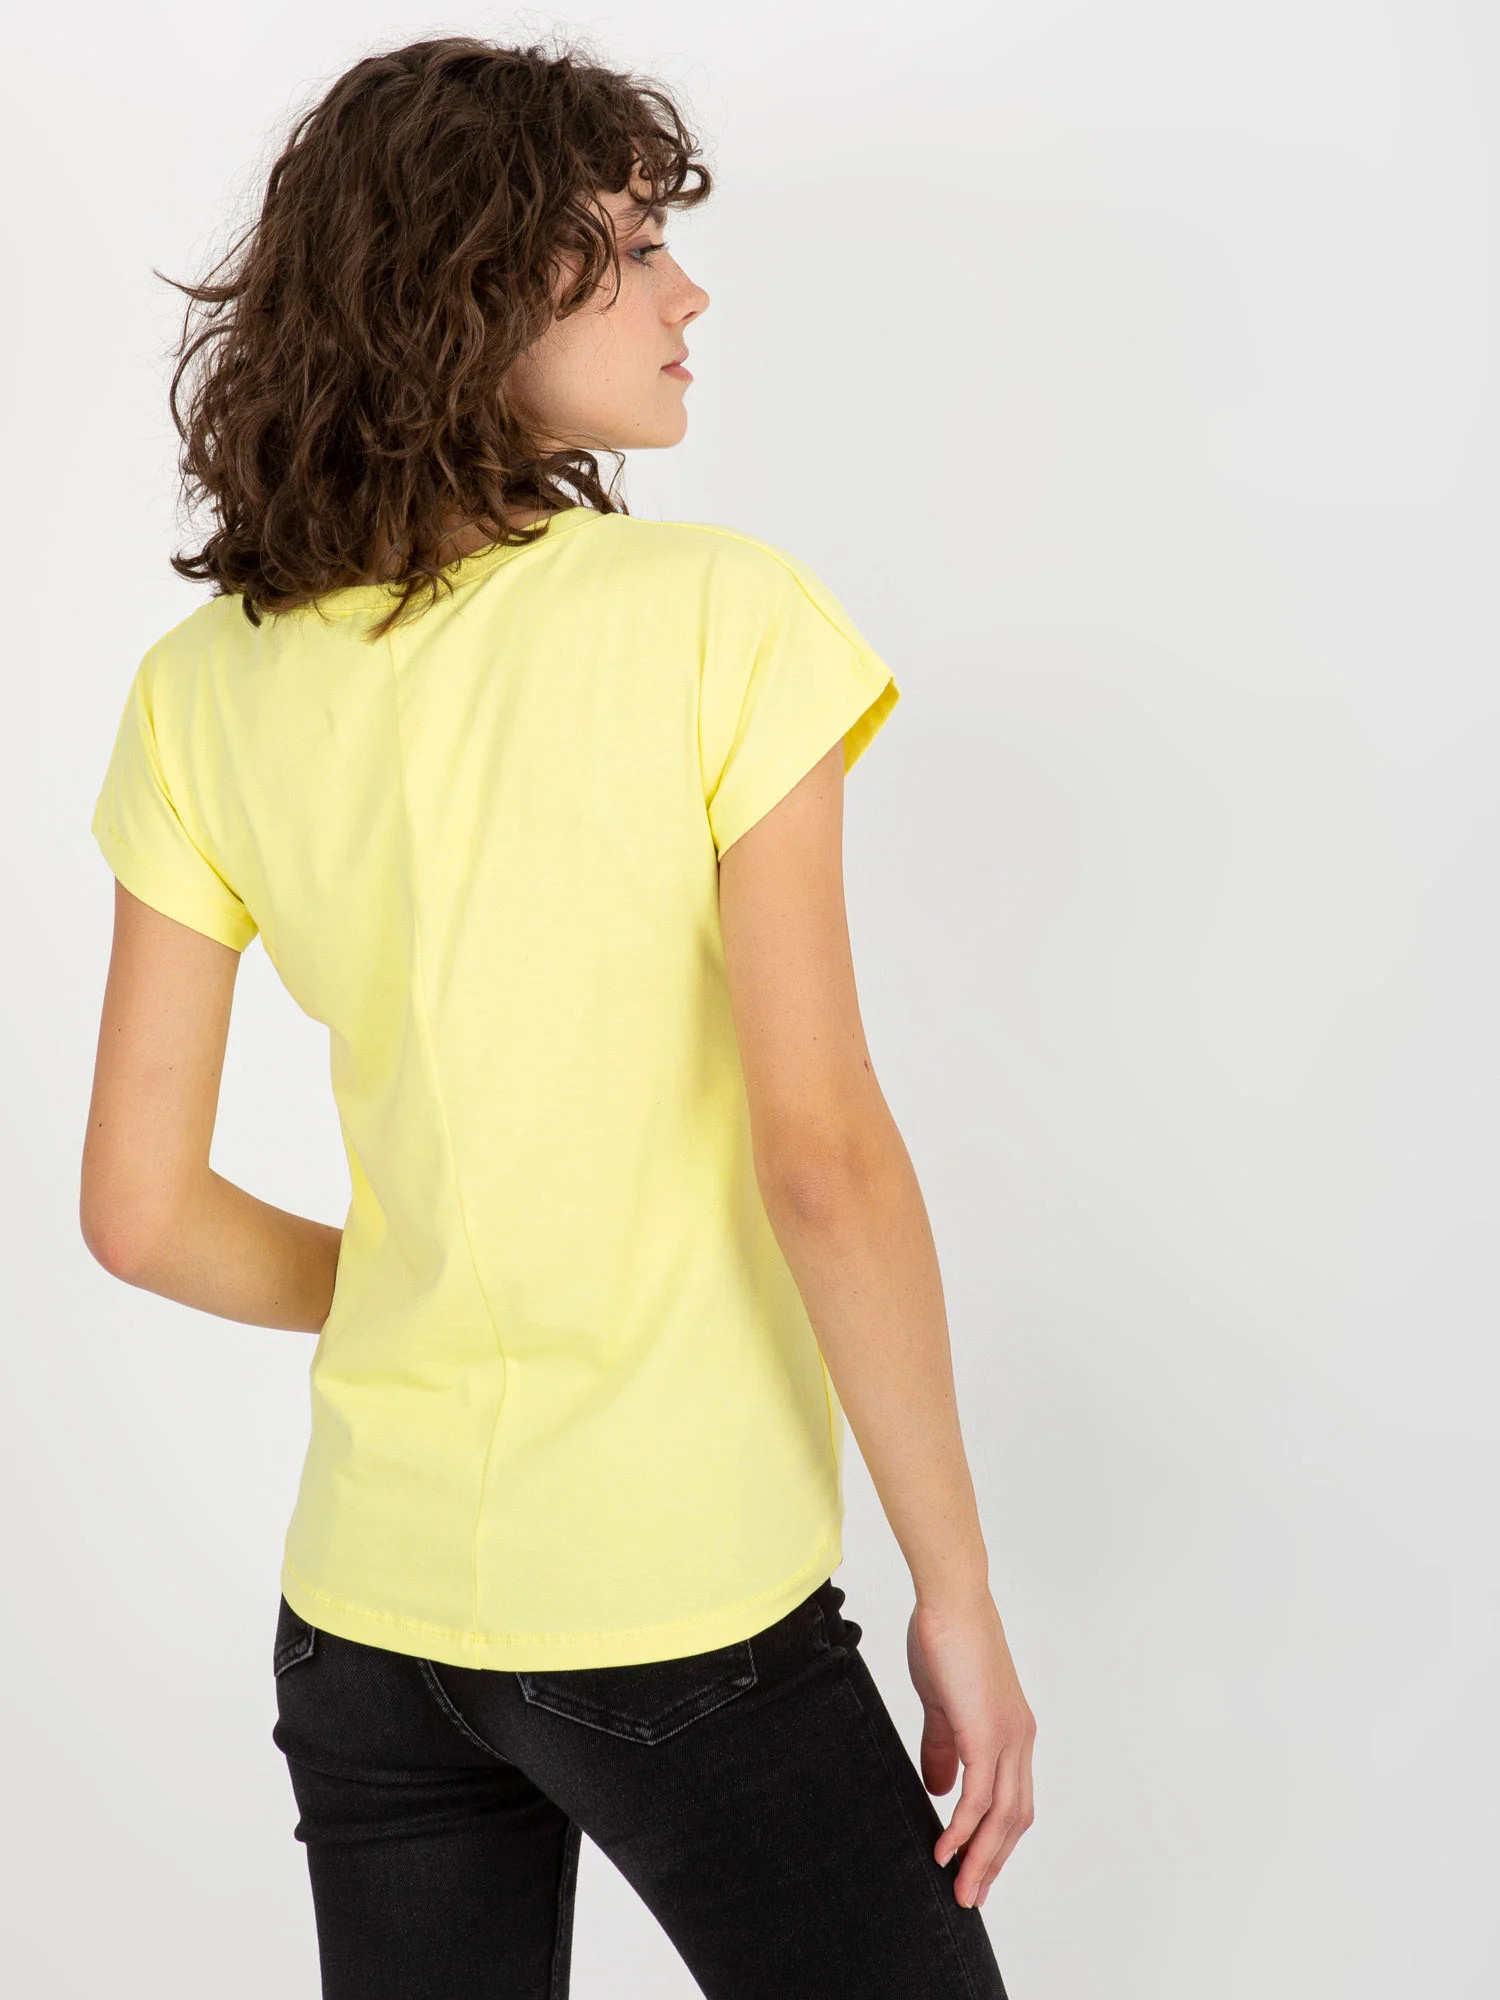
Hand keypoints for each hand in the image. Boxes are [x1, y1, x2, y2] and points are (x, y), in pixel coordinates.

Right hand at [906, 1589, 1035, 1909]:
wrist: (952, 1599)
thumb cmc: (946, 1639)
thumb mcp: (942, 1703)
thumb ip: (944, 1746)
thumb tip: (941, 1791)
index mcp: (1013, 1733)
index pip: (1014, 1801)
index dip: (997, 1840)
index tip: (977, 1870)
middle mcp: (1020, 1740)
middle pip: (1015, 1819)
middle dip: (994, 1862)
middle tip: (970, 1895)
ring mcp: (1008, 1737)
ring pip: (1003, 1816)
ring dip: (982, 1857)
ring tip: (960, 1886)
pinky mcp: (987, 1732)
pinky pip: (979, 1795)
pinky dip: (964, 1827)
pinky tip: (946, 1847)